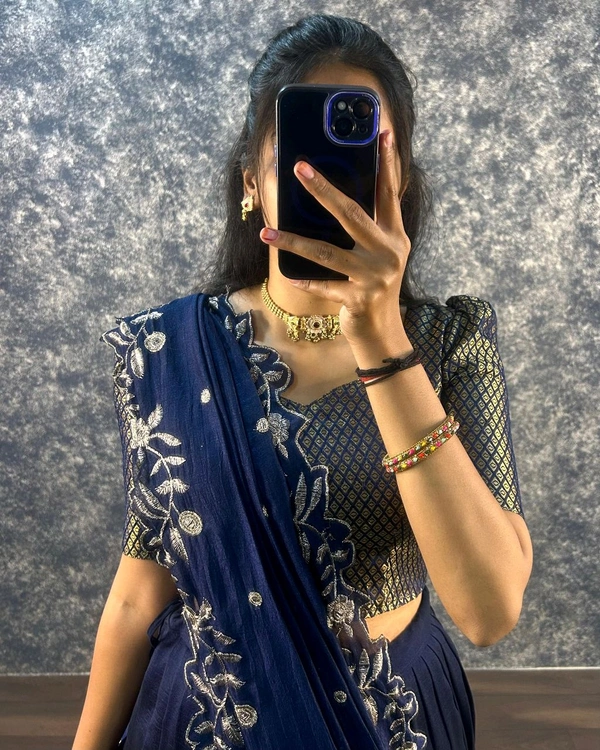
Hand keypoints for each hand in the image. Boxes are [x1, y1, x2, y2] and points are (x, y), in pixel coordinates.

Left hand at [259, 129, 410, 345]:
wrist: (382, 333)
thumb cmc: (374, 287)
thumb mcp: (379, 254)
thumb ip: (367, 228)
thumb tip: (333, 198)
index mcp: (395, 236)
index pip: (390, 193)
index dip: (387, 162)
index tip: (383, 132)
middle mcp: (388, 253)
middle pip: (352, 214)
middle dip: (323, 189)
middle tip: (299, 168)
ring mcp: (373, 278)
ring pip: (326, 253)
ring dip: (293, 242)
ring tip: (267, 233)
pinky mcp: (357, 300)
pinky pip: (323, 286)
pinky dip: (304, 281)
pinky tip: (287, 274)